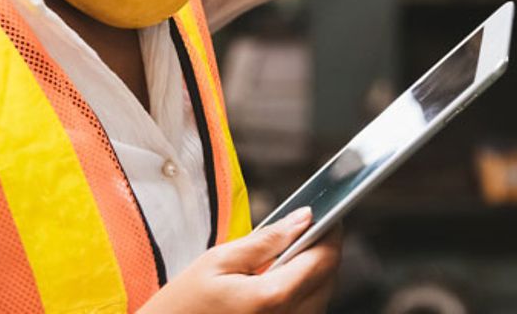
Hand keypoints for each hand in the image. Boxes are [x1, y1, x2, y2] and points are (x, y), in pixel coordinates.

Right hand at [139, 208, 342, 313]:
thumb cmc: (184, 303)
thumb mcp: (218, 260)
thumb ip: (266, 239)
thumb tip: (303, 218)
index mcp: (271, 298)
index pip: (324, 260)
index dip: (331, 232)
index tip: (329, 212)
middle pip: (328, 280)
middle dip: (323, 250)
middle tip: (306, 227)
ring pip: (321, 297)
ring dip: (314, 272)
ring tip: (290, 252)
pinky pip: (306, 312)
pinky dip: (303, 292)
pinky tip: (281, 279)